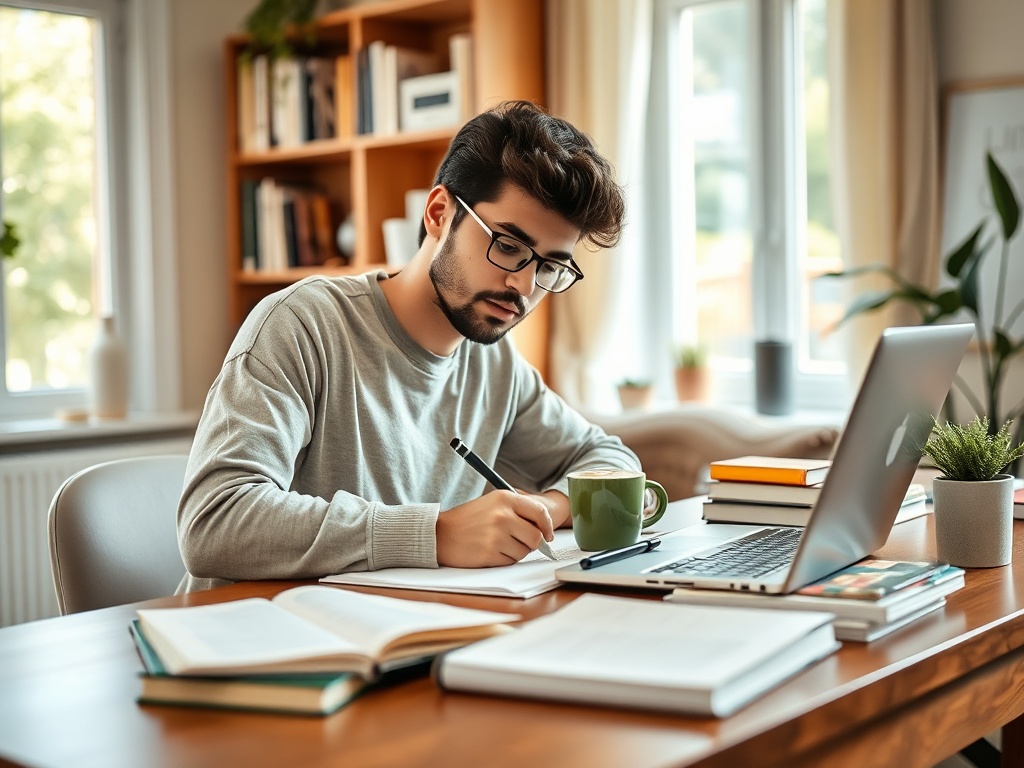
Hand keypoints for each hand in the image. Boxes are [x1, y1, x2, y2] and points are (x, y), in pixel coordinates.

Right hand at [436, 490, 553, 567]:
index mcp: (505, 498)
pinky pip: (510, 561)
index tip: (548, 535)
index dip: (547, 526)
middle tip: (520, 543)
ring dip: (516, 552)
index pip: (540, 512)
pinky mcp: (490, 553)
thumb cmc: (468, 520)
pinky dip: (504, 559)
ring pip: (524, 551)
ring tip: (498, 544)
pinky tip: (490, 551)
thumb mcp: (492, 503)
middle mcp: (503, 515)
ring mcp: (496, 535)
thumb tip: (543, 529)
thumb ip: (518, 511)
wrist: (441, 534)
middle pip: (536, 537)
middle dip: (532, 544)